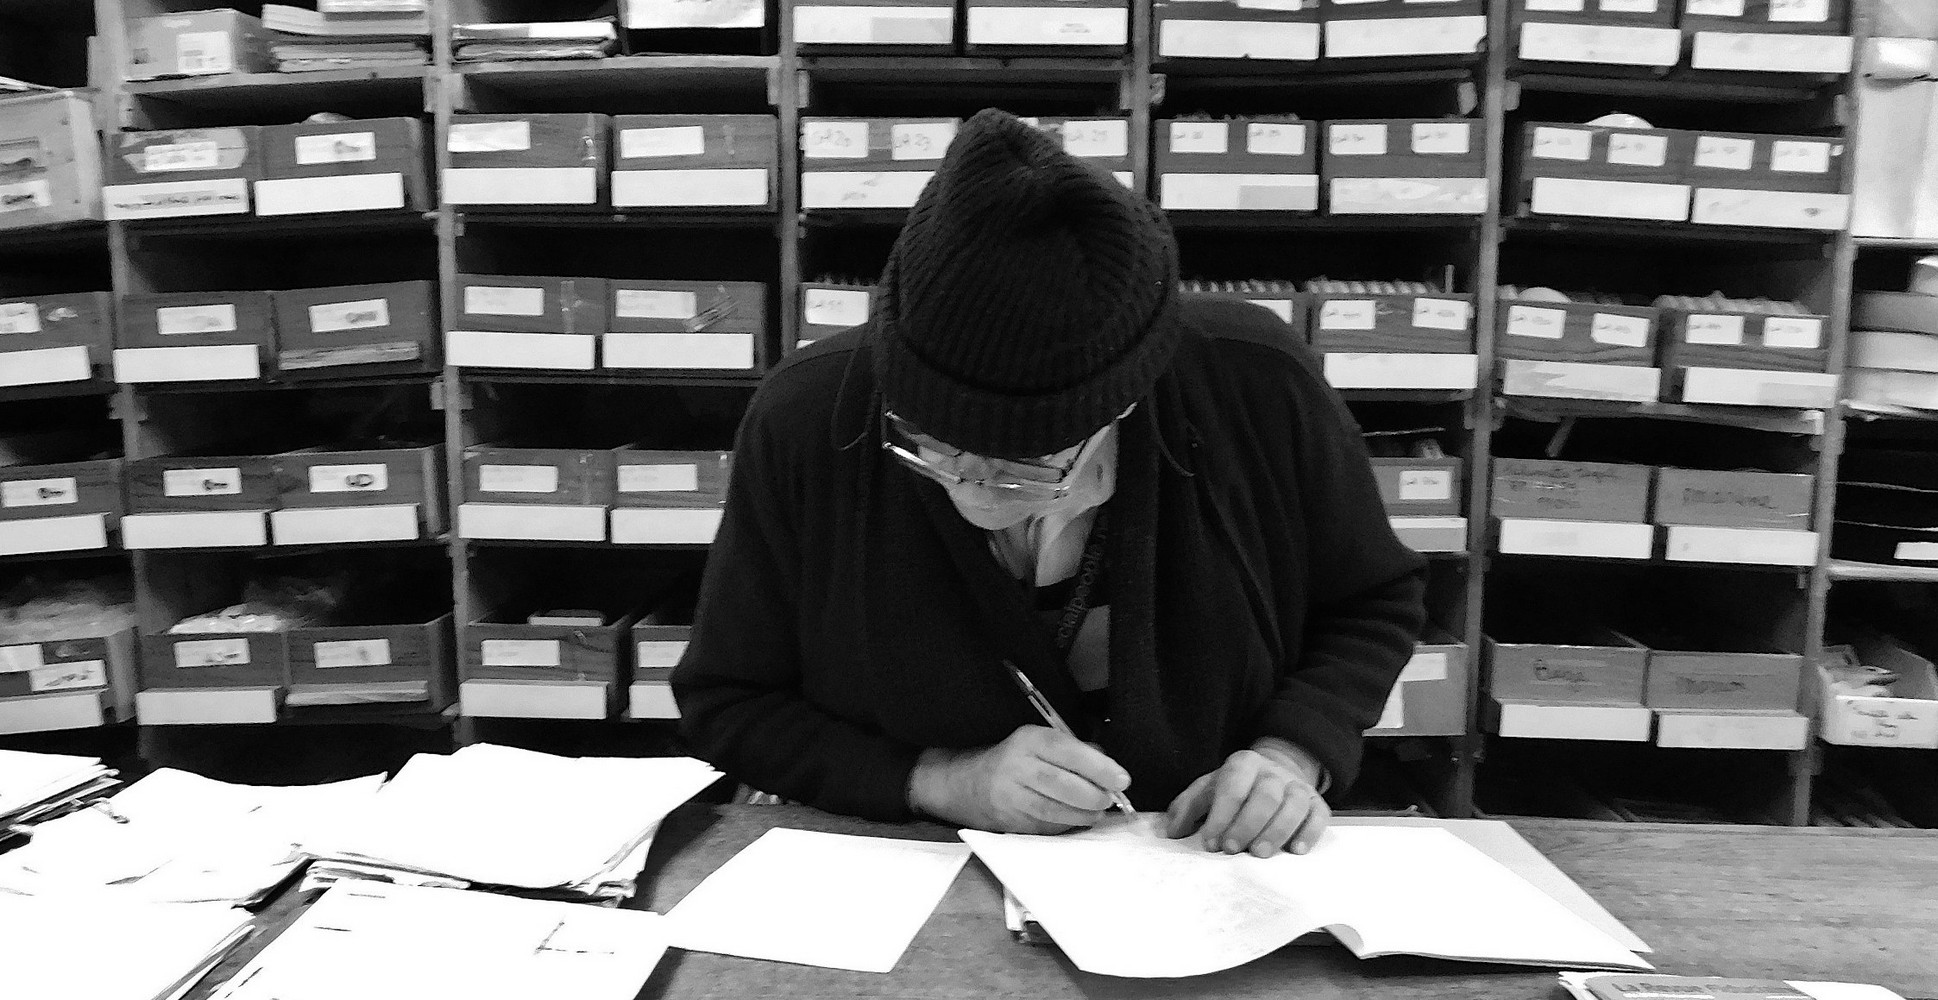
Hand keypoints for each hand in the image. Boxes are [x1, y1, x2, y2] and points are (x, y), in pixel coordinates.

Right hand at [907, 725, 1130, 833]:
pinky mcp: (1009, 822)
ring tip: (1097, 811)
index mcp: (1027, 740)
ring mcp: (1010, 797)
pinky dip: (1067, 825)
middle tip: (1110, 799)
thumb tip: (1110, 769)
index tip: (1122, 779)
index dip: (1098, 767)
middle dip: (1095, 796)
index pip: (1066, 751)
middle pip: (1062, 785)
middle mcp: (1015, 766)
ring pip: (1055, 811)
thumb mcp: (1040, 742)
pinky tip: (1075, 819)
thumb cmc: (1015, 759)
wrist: (965, 783)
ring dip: (1085, 815)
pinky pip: (1046, 827)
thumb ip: (1074, 751)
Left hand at [1164, 739, 1328, 857]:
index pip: (1233, 785)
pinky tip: (1295, 850)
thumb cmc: (1234, 788)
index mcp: (1243, 764)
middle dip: (1247, 824)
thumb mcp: (1207, 789)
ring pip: (1294, 805)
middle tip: (1232, 849)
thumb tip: (1172, 832)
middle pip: (1265, 796)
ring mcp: (1297, 787)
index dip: (1222, 815)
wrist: (1273, 774)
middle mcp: (1273, 772)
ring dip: (1276, 831)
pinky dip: (1309, 833)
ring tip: (1259, 854)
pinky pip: (1319, 816)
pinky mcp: (1316, 803)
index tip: (1210, 842)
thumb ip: (1187, 807)